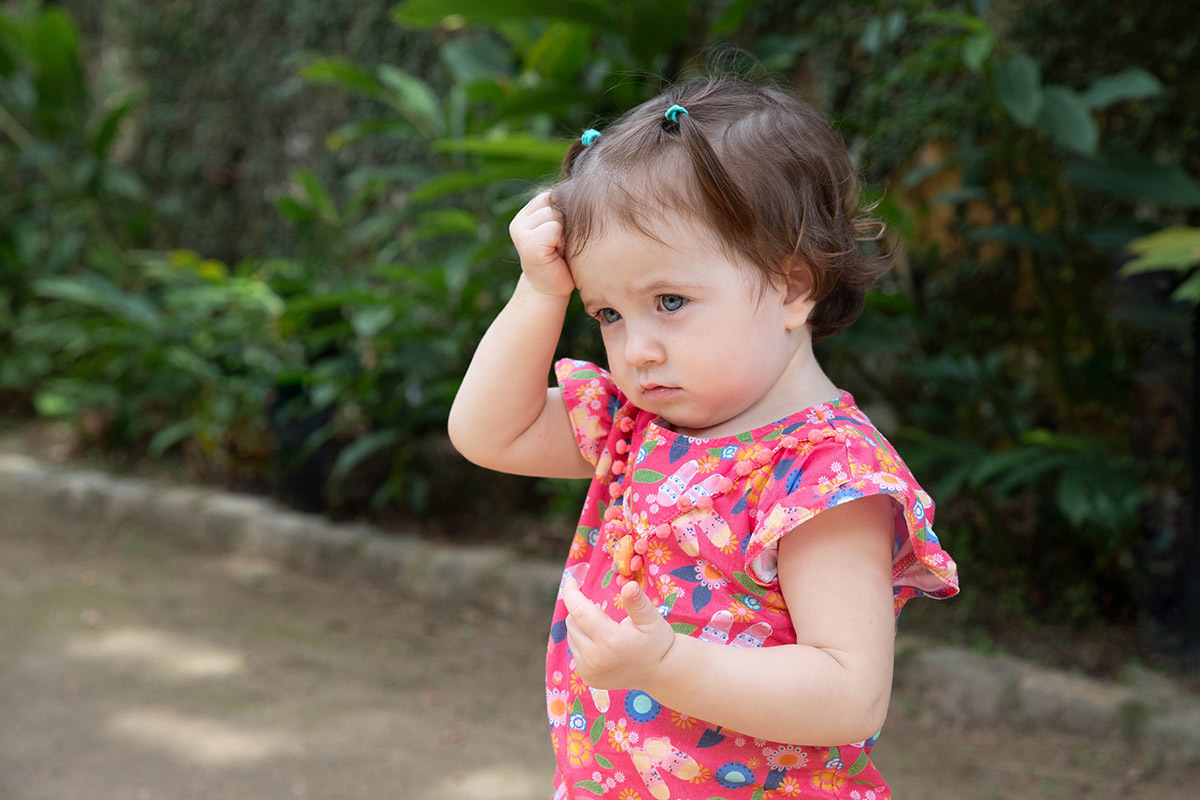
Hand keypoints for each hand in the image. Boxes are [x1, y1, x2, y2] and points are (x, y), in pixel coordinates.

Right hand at [509, 191, 574, 297]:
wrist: (549, 289)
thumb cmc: (562, 258)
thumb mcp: (562, 228)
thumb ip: (563, 208)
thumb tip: (583, 186)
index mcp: (529, 211)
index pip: (554, 194)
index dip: (565, 214)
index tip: (562, 236)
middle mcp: (521, 218)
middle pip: (556, 202)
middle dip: (566, 223)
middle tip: (560, 245)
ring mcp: (520, 230)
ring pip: (556, 215)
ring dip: (564, 233)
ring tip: (558, 249)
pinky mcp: (527, 243)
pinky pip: (554, 229)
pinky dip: (561, 242)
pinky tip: (556, 254)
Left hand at [561, 575, 675, 690]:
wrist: (660, 673)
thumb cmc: (657, 641)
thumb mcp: (651, 619)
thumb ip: (637, 602)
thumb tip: (628, 585)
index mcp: (610, 641)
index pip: (579, 612)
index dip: (571, 593)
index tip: (570, 579)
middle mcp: (595, 659)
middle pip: (572, 623)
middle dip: (580, 609)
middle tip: (599, 608)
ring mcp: (589, 671)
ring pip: (572, 636)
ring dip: (581, 625)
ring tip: (604, 627)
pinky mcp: (588, 678)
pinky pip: (576, 650)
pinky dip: (583, 641)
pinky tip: (601, 642)